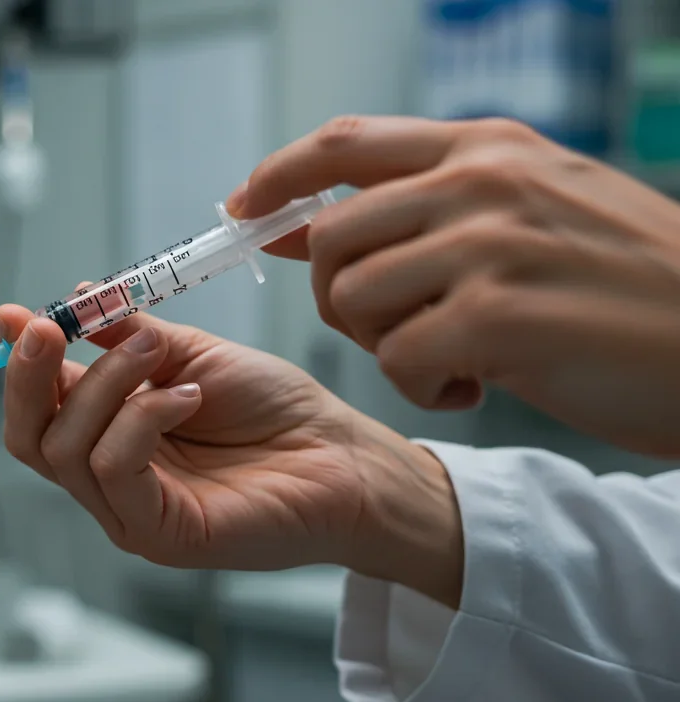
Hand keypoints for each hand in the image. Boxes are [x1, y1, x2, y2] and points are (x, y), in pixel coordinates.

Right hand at [0, 305, 463, 606]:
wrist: (345, 455)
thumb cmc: (277, 411)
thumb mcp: (193, 355)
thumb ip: (127, 335)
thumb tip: (70, 299)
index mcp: (110, 435)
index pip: (37, 410)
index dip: (18, 364)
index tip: (14, 315)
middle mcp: (111, 480)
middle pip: (29, 439)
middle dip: (28, 377)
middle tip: (49, 328)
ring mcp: (131, 512)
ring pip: (68, 449)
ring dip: (104, 384)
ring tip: (153, 353)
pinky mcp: (161, 533)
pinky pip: (116, 470)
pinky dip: (140, 420)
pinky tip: (185, 396)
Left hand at [230, 115, 679, 457]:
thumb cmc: (629, 286)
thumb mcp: (535, 210)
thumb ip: (426, 205)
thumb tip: (299, 219)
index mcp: (489, 147)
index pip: (344, 145)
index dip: (277, 177)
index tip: (240, 209)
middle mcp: (482, 183)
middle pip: (332, 236)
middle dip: (337, 297)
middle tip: (393, 331)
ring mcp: (491, 245)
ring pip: (351, 298)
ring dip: (381, 346)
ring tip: (450, 359)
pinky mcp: (499, 317)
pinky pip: (398, 359)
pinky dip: (424, 388)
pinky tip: (474, 388)